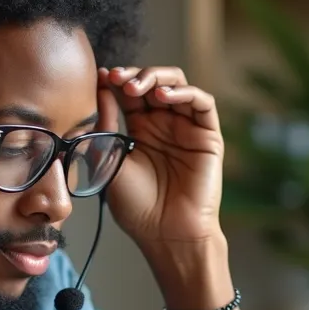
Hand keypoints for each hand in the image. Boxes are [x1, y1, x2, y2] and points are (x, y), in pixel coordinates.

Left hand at [96, 65, 223, 248]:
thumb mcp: (110, 161)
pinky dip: (185, 92)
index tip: (100, 77)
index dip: (117, 80)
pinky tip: (164, 96)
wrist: (165, 234)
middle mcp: (165, 125)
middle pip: (153, 82)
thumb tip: (100, 90)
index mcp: (140, 130)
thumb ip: (106, 125)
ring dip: (157, 77)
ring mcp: (187, 128)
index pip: (130, 93)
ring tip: (137, 87)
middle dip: (135, 75)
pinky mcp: (208, 136)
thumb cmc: (137, 208)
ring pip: (178, 85)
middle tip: (117, 79)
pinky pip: (202, 103)